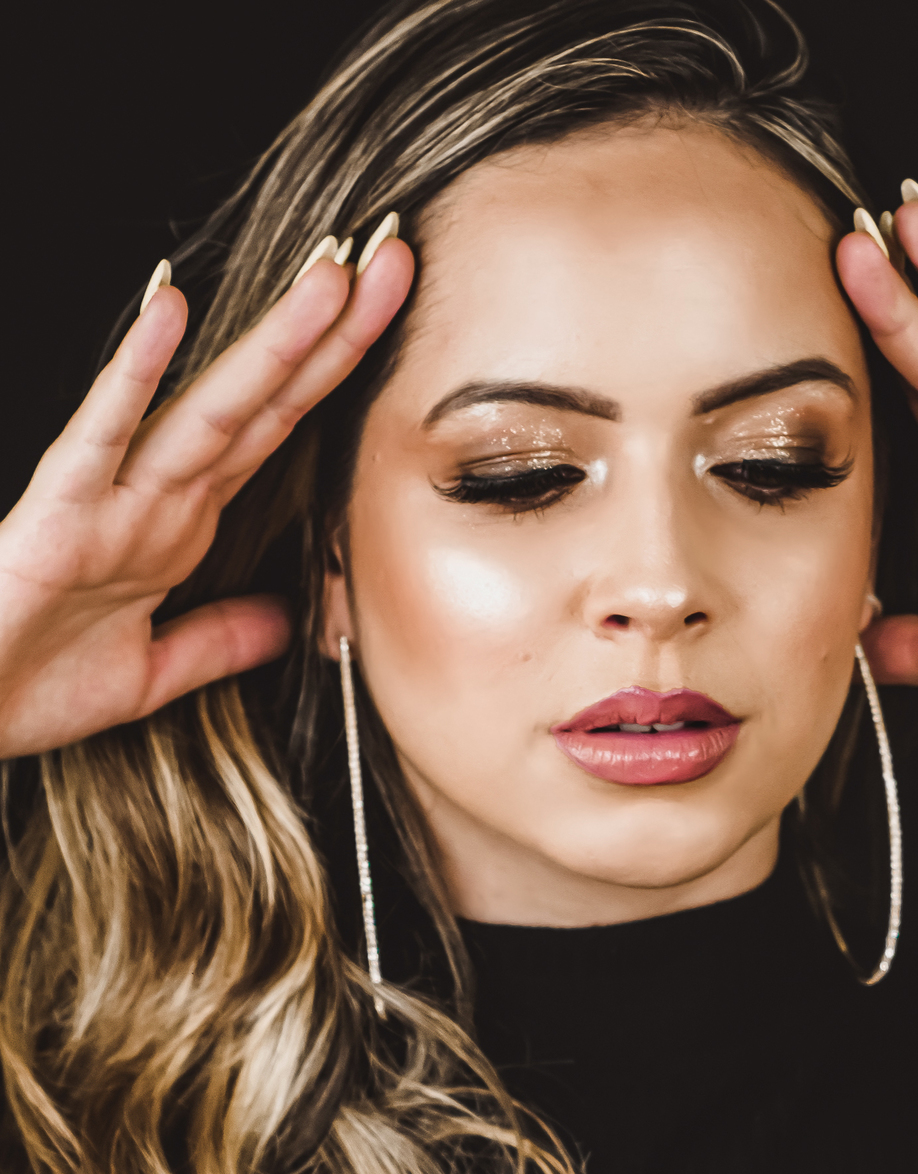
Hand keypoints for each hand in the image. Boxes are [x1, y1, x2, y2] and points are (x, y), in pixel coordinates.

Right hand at [0, 234, 413, 758]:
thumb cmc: (32, 684)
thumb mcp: (154, 672)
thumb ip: (220, 639)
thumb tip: (289, 622)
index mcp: (183, 525)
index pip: (279, 434)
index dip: (338, 376)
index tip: (392, 313)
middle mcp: (158, 498)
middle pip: (265, 403)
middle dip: (332, 334)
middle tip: (394, 257)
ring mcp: (111, 499)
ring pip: (208, 406)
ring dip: (270, 342)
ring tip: (328, 274)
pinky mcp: (59, 515)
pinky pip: (102, 435)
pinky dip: (135, 376)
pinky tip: (169, 312)